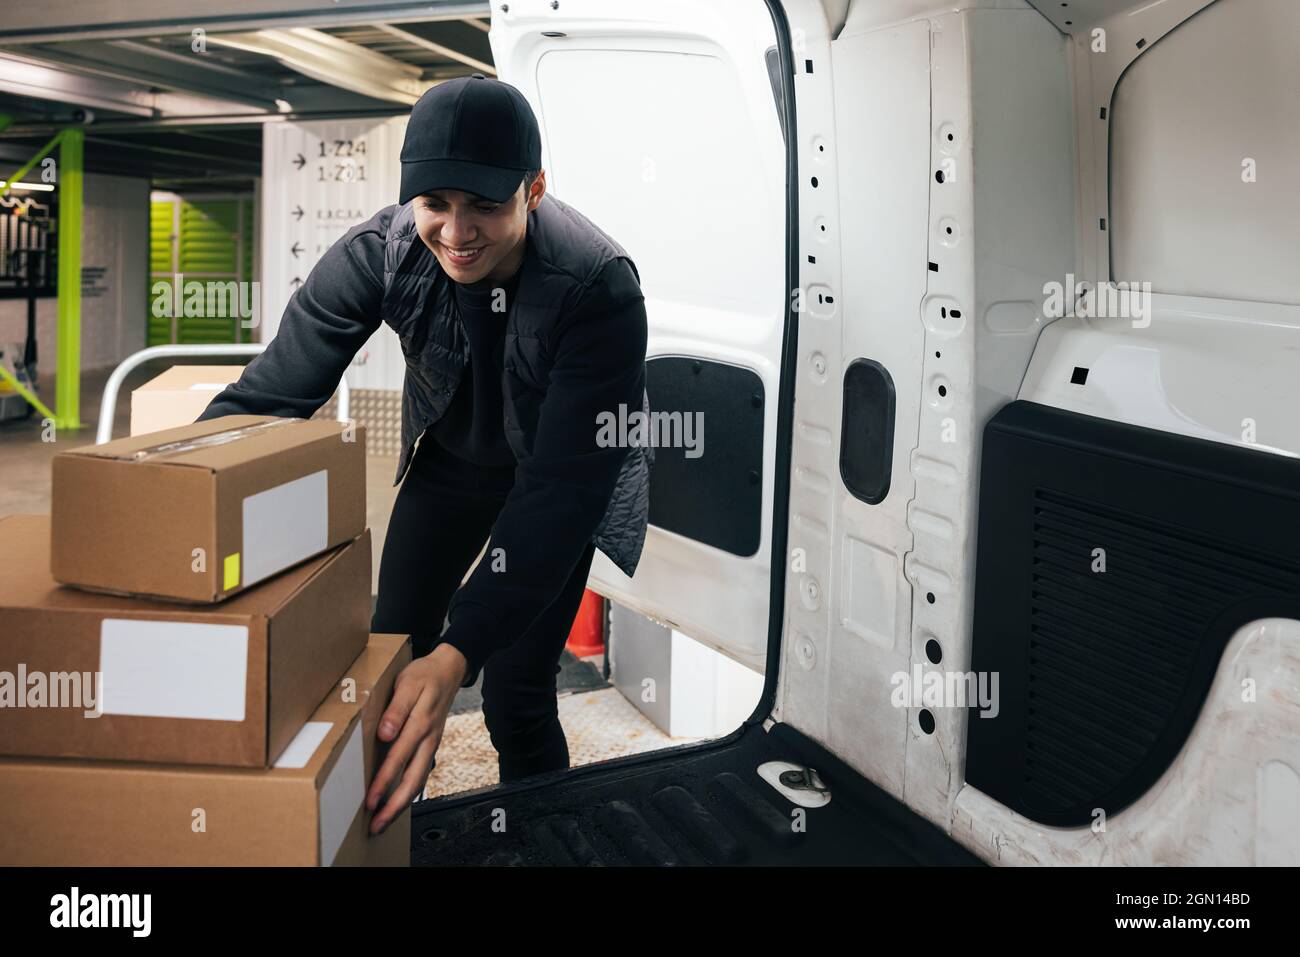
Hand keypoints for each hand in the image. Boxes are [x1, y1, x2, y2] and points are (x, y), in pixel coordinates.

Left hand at [366, 643, 467, 834]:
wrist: (449, 670)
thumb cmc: (424, 675)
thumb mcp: (408, 683)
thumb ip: (396, 709)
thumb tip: (385, 734)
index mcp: (421, 723)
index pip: (399, 758)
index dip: (384, 781)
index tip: (370, 800)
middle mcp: (429, 739)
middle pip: (413, 780)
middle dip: (394, 806)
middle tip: (376, 825)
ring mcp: (432, 744)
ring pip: (419, 781)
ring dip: (401, 804)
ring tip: (383, 821)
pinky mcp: (431, 745)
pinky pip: (421, 773)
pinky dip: (409, 792)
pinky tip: (397, 801)